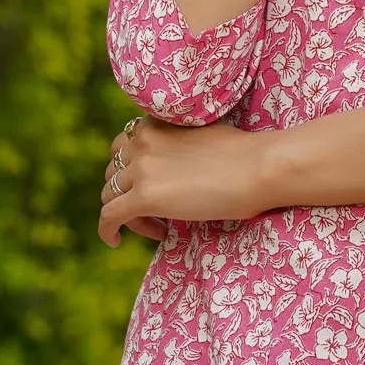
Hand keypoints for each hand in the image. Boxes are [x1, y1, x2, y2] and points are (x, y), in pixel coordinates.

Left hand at [99, 117, 271, 247]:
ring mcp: (142, 169)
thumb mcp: (201, 136)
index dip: (134, 170)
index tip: (157, 186)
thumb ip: (177, 145)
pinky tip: (115, 241)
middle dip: (129, 193)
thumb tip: (173, 170)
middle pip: (114, 173)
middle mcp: (142, 141)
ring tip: (159, 226)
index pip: (124, 147)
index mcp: (155, 123)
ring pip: (110, 195)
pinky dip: (107, 230)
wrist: (258, 168)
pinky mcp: (145, 197)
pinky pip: (109, 216)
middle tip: (160, 211)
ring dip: (129, 213)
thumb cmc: (245, 154)